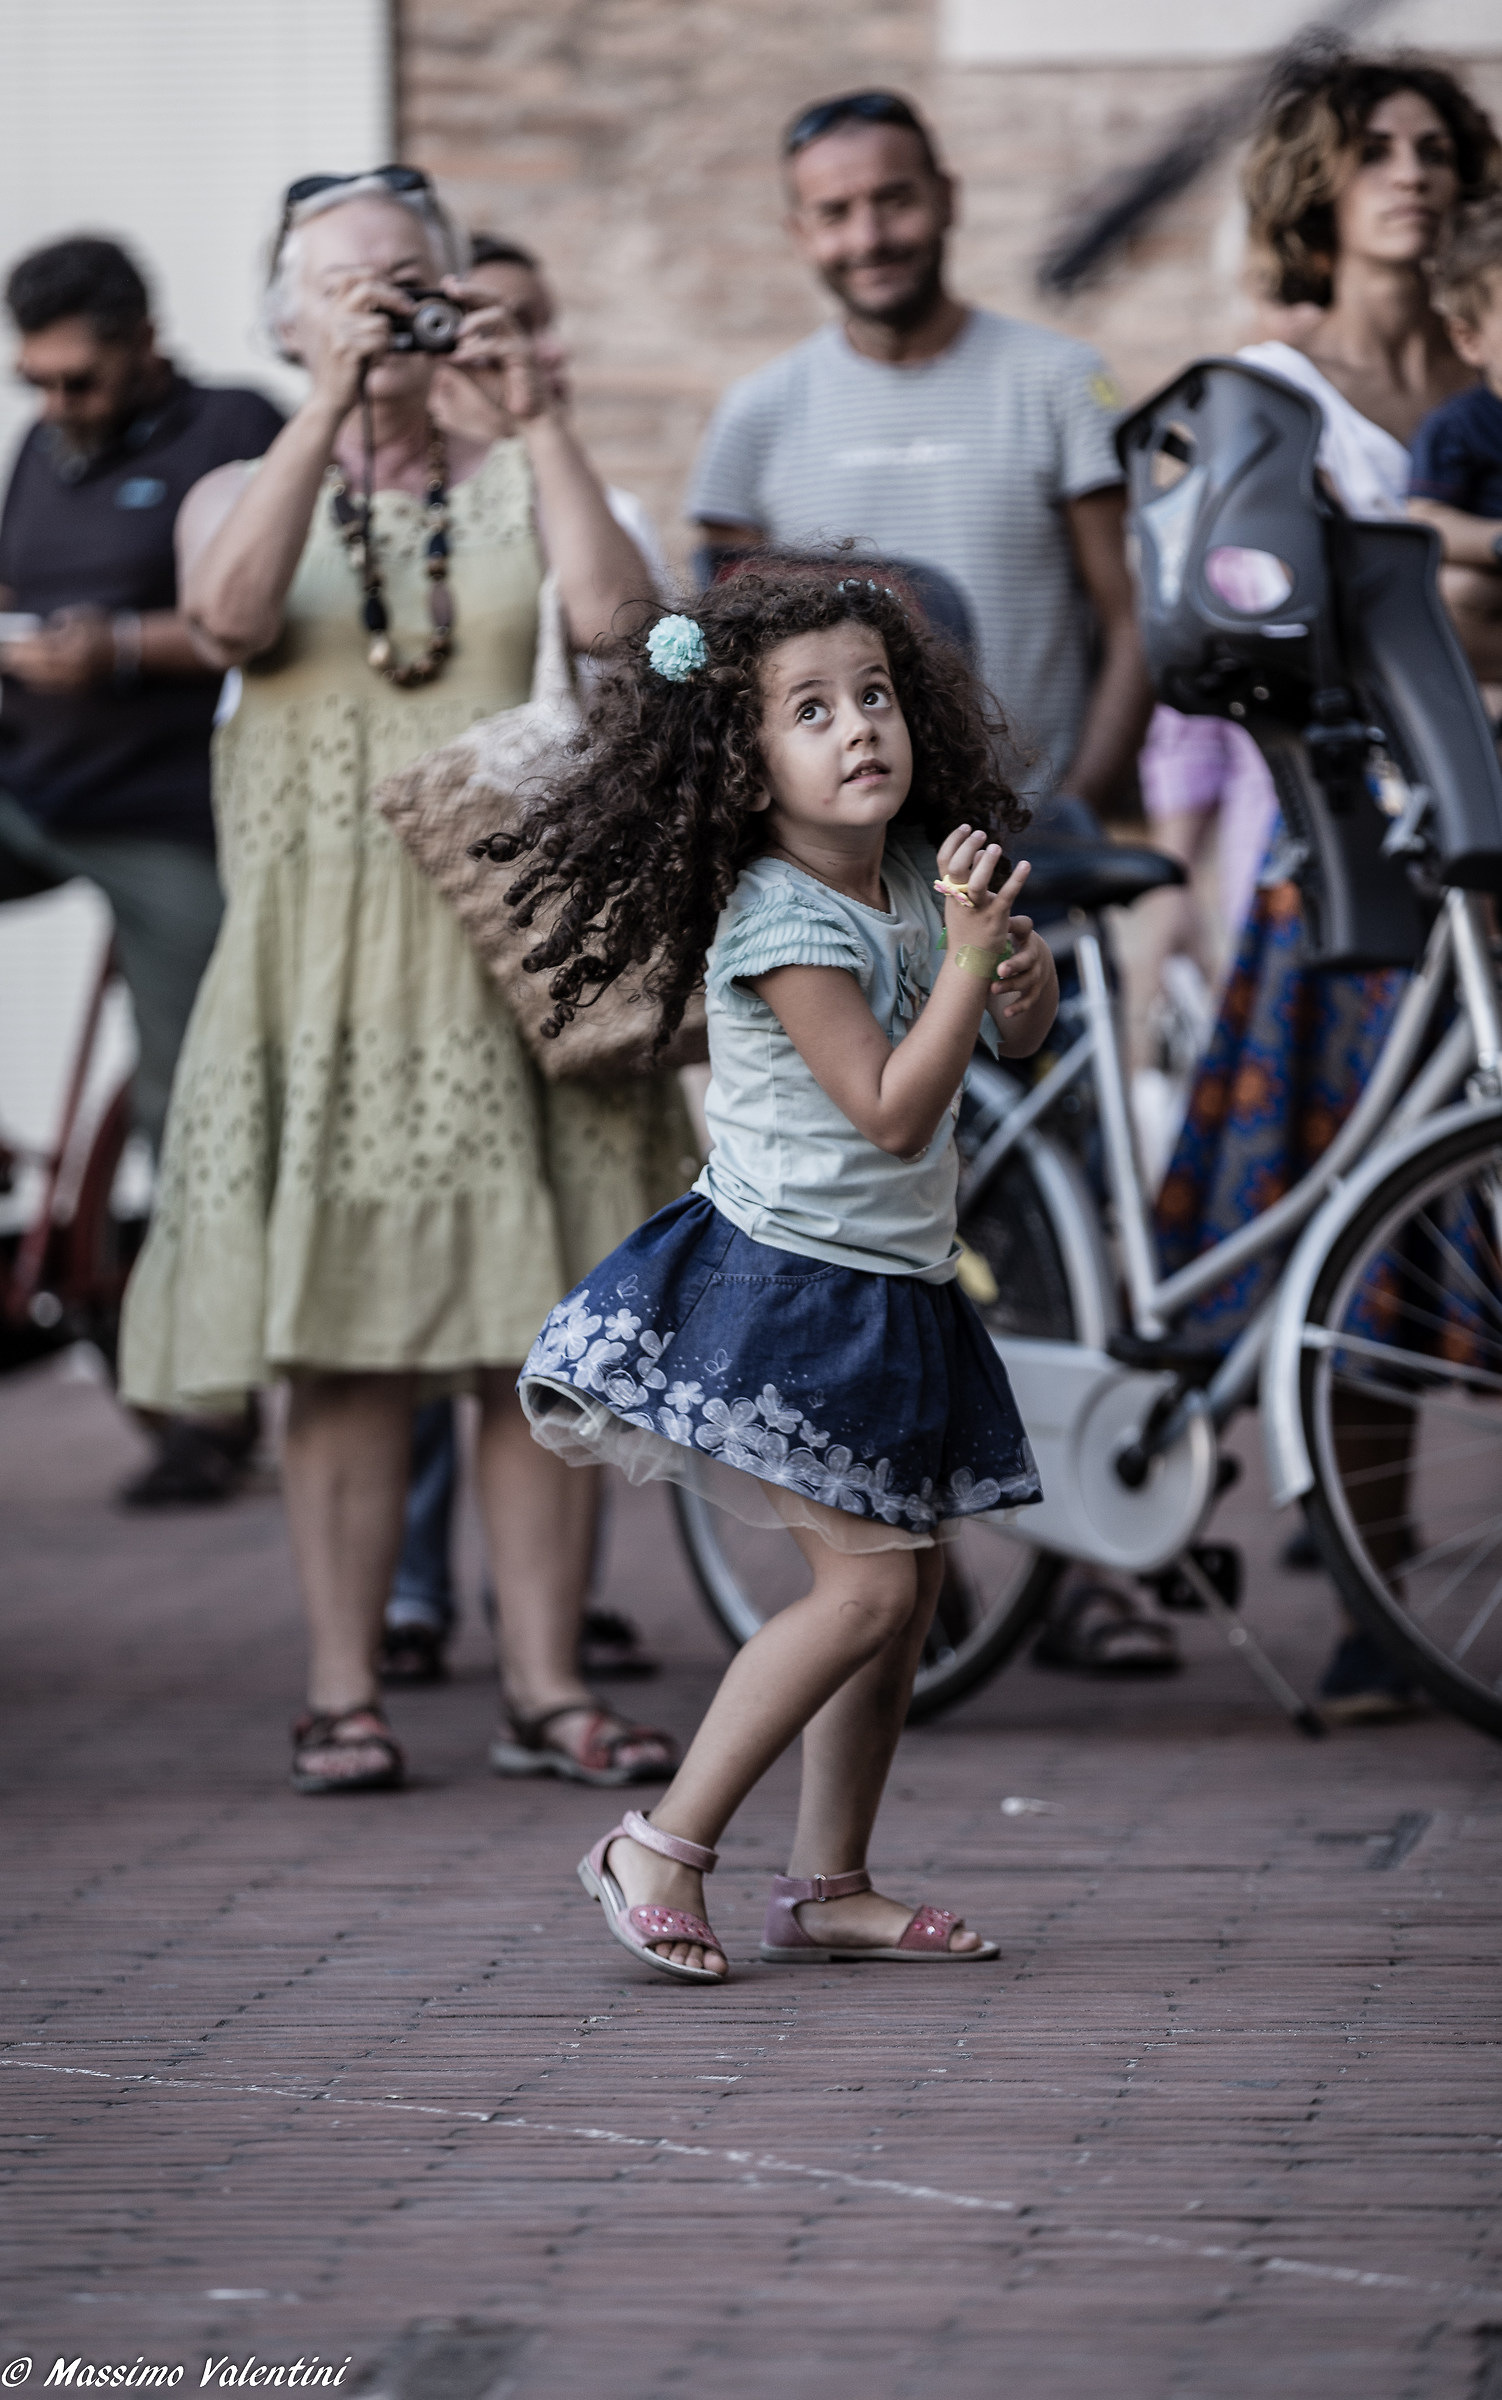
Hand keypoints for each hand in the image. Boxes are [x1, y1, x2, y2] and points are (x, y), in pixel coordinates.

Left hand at [1, 606, 114, 690]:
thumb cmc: (102, 628)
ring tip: (12, 666)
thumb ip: (56, 625)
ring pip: (44, 681)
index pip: (41, 647)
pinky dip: (38, 684)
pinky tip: (29, 678)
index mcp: (75, 646)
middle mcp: (76, 667)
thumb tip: (33, 634)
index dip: (23, 645)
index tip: (10, 641)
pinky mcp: (79, 689)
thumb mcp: (79, 617)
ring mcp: (78, 681)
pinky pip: (54, 689)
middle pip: (39, 666)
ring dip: (26, 674)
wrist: (127, 650)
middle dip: (19, 661)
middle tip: (6, 656)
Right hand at [306, 270, 409, 414]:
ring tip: (378, 352)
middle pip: (368, 288)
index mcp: (332, 310)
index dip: (375, 277)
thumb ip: (365, 319)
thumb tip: (397, 305)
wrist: (329, 399)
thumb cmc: (347, 370)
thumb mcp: (351, 338)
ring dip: (388, 338)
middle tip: (408, 309)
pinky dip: (384, 351)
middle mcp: (332, 316)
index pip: (351, 276)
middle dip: (394, 297)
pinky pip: (380, 341)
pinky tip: (374, 361)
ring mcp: (337, 331)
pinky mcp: (346, 348)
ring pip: (381, 322)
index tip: (393, 288)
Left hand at [439, 278, 556, 424]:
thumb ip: (455, 362)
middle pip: (495, 299)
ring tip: (456, 334)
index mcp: (501, 333)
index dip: (468, 291)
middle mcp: (512, 333)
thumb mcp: (474, 376)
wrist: (527, 420)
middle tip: (450, 289)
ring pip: (500, 315)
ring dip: (475, 320)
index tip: (447, 283)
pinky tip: (460, 357)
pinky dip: (477, 349)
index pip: (485, 304)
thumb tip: (430, 352)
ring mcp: (520, 343)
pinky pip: (499, 346)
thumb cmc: (504, 397)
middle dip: (472, 290)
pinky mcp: (525, 359)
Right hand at [935, 825, 1029, 957]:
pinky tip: (1026, 864)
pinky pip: (1007, 896)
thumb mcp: (961, 901)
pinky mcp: (996, 918)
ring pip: (977, 883)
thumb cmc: (967, 928)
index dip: (953, 841)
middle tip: (981, 833)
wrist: (969, 961)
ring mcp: (978, 909)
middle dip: (967, 847)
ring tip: (995, 847)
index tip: (965, 827)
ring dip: (986, 863)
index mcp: (950, 893)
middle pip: (956, 868)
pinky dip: (1017, 879)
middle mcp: (960, 899)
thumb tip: (981, 851)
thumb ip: (969, 877)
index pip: (944, 861)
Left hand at [989, 912, 1050, 1021]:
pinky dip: (1019, 1006)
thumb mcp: (1003, 929)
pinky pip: (1030, 999)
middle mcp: (1033, 953)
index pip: (1025, 926)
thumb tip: (963, 898)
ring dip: (1011, 986)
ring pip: (1028, 980)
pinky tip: (1006, 1013)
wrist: (1032, 960)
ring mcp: (1036, 972)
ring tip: (992, 990)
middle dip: (1014, 965)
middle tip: (999, 970)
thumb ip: (990, 921)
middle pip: (1028, 959)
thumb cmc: (1008, 940)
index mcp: (1024, 934)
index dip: (1015, 925)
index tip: (1004, 926)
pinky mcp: (1035, 988)